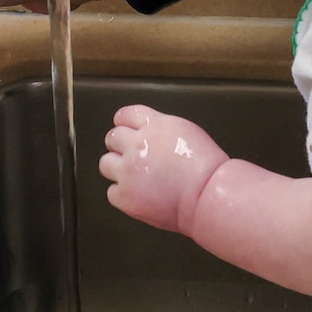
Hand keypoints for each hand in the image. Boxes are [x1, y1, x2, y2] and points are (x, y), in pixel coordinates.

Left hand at [100, 105, 227, 233]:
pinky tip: (138, 195)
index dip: (124, 123)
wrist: (206, 195)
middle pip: (112, 137)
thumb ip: (160, 129)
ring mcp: (127, 171)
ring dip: (117, 168)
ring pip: (105, 163)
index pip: (125, 115)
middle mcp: (136, 145)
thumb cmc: (205, 167)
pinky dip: (123, 194)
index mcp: (153, 125)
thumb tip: (147, 134)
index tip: (125, 129)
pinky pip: (112, 192)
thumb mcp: (185, 131)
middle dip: (120, 145)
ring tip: (132, 176)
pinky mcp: (125, 196)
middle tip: (132, 156)